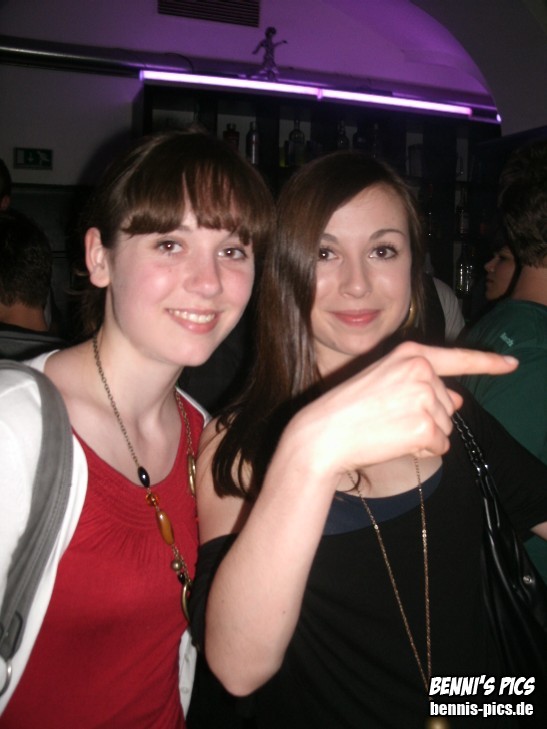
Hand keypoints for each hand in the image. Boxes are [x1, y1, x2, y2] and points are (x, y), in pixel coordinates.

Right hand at [291, 341, 517, 470]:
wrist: (322, 434)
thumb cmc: (347, 409)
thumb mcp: (385, 383)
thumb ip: (423, 386)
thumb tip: (458, 399)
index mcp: (410, 353)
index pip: (458, 358)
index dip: (489, 362)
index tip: (512, 364)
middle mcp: (422, 370)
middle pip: (448, 402)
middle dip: (428, 415)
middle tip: (389, 418)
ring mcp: (426, 397)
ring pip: (446, 426)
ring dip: (425, 434)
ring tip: (388, 429)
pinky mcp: (426, 426)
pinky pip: (441, 446)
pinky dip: (423, 450)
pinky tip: (395, 442)